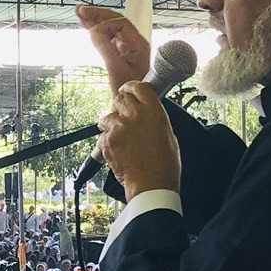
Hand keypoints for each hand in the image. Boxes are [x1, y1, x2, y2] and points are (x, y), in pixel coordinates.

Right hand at [76, 5, 149, 94]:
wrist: (133, 108)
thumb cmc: (130, 92)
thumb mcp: (116, 69)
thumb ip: (104, 47)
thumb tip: (93, 31)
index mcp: (138, 44)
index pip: (120, 23)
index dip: (104, 23)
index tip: (92, 32)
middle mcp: (134, 44)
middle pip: (115, 22)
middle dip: (97, 15)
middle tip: (81, 10)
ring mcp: (127, 49)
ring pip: (110, 29)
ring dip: (95, 20)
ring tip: (80, 13)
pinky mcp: (120, 56)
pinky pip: (108, 38)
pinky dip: (96, 32)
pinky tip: (87, 27)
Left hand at [99, 81, 182, 200]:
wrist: (152, 184)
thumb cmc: (164, 165)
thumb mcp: (168, 134)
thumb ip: (155, 118)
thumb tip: (146, 112)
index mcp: (154, 111)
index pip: (138, 87)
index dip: (130, 88)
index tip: (127, 90)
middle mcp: (136, 115)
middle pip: (120, 98)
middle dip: (120, 106)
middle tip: (123, 116)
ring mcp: (120, 128)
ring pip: (107, 116)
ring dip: (111, 124)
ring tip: (121, 138)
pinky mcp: (108, 141)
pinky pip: (102, 135)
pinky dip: (107, 142)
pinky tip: (118, 150)